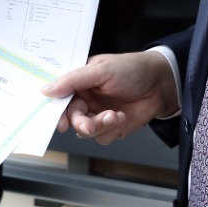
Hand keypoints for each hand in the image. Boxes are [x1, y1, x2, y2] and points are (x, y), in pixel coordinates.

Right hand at [42, 52, 178, 143]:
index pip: (61, 100)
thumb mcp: (100, 70)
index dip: (57, 112)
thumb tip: (46, 89)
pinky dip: (112, 129)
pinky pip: (103, 137)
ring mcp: (99, 115)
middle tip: (88, 124)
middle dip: (80, 123)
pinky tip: (123, 117)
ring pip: (87, 131)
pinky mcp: (113, 127)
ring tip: (114, 115)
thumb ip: (72, 81)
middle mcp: (87, 100)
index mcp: (80, 83)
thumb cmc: (132, 69)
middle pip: (72, 119)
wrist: (161, 83)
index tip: (61, 122)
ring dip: (100, 125)